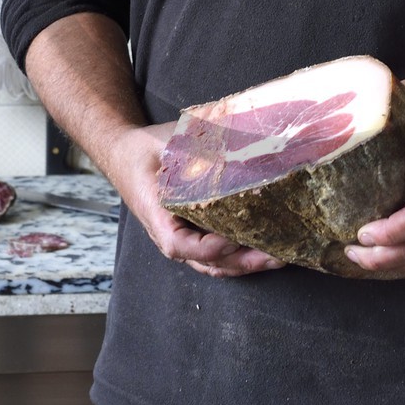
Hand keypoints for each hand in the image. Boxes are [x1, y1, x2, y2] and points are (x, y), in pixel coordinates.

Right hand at [105, 120, 283, 278]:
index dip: (207, 247)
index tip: (232, 237)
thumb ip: (196, 147)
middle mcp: (169, 234)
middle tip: (276, 255)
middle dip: (242, 262)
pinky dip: (240, 256)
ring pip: (214, 263)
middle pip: (205, 262)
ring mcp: (182, 237)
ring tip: (280, 257)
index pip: (179, 244)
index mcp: (156, 213)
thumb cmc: (145, 148)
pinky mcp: (193, 233)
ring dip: (246, 264)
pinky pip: (216, 254)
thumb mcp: (167, 141)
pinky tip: (266, 249)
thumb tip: (239, 143)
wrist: (125, 154)